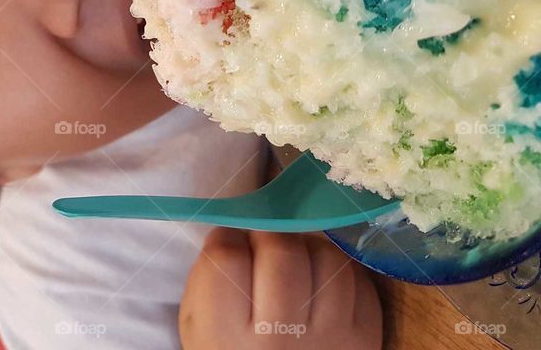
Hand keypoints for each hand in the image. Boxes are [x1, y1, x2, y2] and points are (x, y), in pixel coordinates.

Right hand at [179, 228, 381, 349]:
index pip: (227, 256)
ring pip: (326, 256)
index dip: (228, 237)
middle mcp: (278, 338)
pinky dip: (339, 272)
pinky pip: (358, 280)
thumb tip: (237, 226)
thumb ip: (209, 277)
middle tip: (263, 244)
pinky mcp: (364, 339)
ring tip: (296, 262)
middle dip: (269, 234)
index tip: (230, 240)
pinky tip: (321, 283)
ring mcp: (328, 338)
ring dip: (308, 249)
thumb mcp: (200, 322)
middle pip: (282, 250)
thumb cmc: (233, 347)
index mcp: (225, 333)